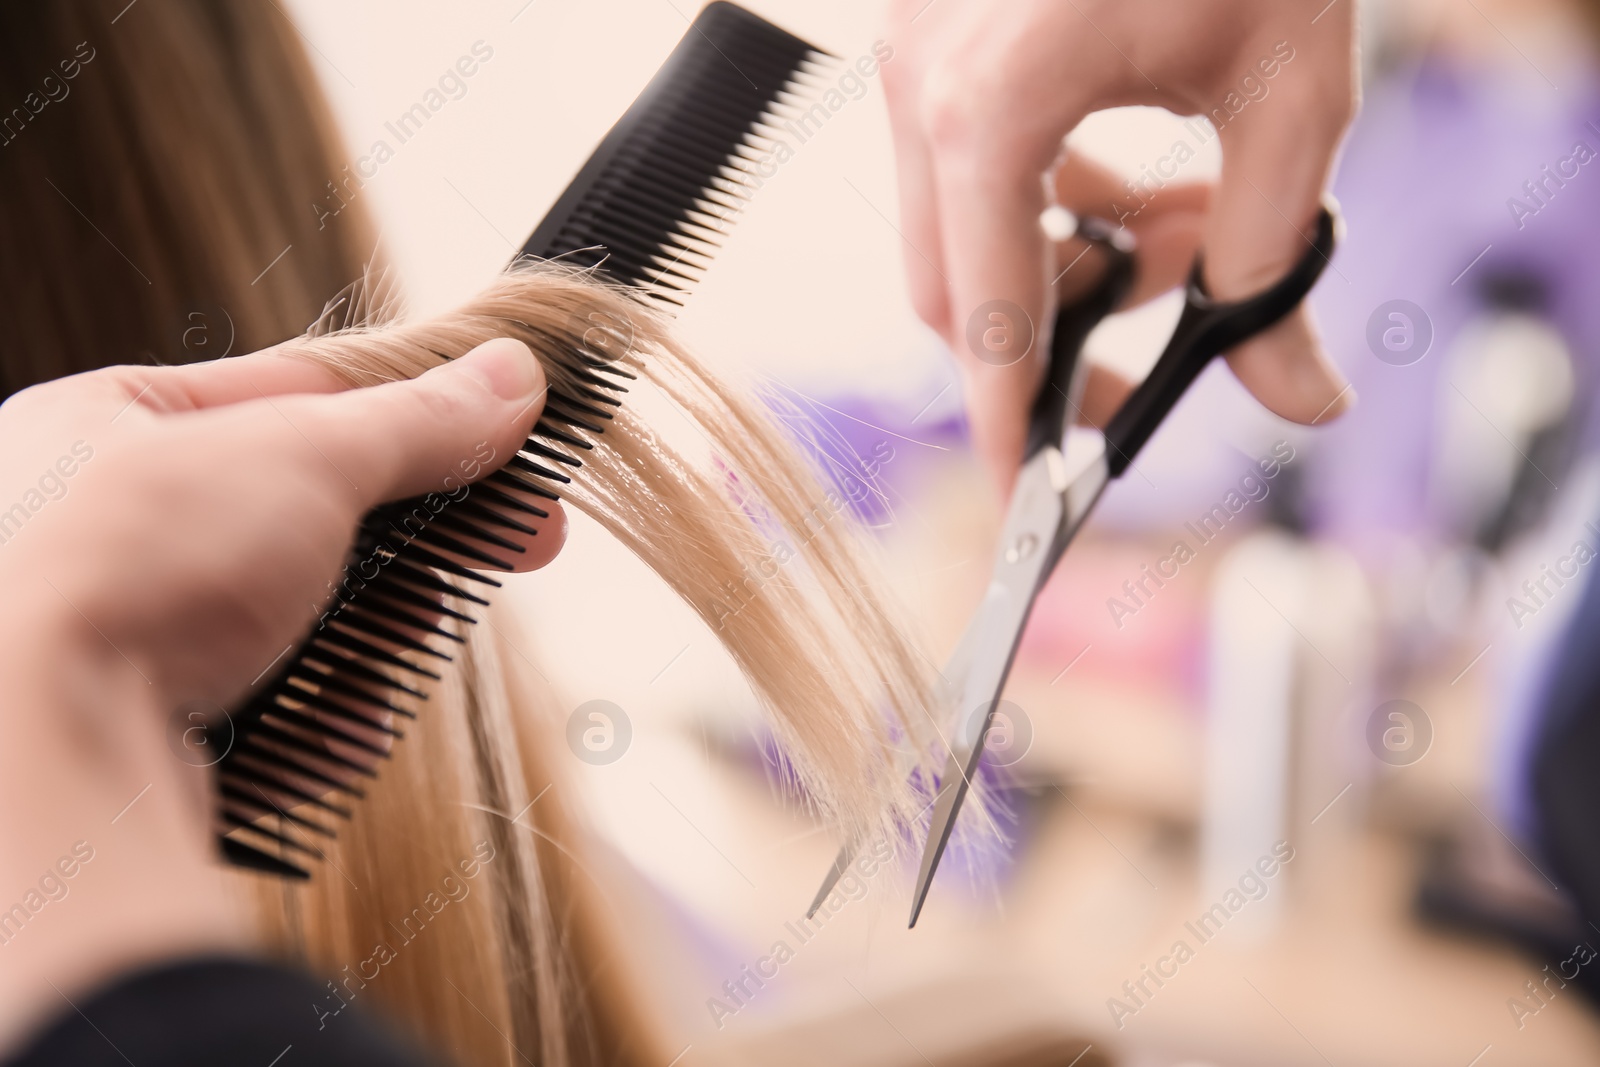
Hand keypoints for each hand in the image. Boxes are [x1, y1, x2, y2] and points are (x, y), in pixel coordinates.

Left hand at [0, 338, 557, 1049]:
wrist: (38, 757)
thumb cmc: (131, 568)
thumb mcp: (304, 457)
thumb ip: (415, 420)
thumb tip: (511, 375)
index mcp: (106, 424)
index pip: (296, 392)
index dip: (416, 411)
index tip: (510, 437)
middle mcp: (97, 522)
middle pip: (309, 513)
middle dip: (412, 541)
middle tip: (516, 543)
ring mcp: (116, 630)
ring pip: (296, 617)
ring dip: (372, 637)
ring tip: (403, 649)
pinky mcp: (138, 728)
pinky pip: (262, 705)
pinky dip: (318, 715)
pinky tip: (341, 726)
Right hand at [881, 0, 1357, 488]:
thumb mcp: (1288, 89)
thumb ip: (1274, 258)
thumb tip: (1303, 398)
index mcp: (989, 106)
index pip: (985, 319)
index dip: (1009, 427)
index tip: (1028, 504)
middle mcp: (921, 83)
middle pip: (958, 291)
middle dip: (1060, 342)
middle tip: (1160, 354)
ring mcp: (914, 51)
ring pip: (959, 229)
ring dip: (1066, 264)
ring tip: (1190, 233)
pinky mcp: (931, 29)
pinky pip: (964, 159)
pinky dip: (1046, 198)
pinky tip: (1142, 179)